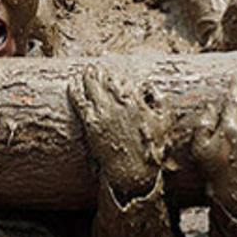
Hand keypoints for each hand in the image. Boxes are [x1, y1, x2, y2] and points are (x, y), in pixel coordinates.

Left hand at [68, 66, 169, 198]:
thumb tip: (147, 84)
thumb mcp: (165, 121)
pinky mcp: (91, 124)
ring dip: (87, 77)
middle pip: (105, 81)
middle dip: (100, 72)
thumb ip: (159, 99)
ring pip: (91, 87)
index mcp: (136, 101)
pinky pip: (80, 102)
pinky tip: (72, 85)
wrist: (133, 171)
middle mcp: (118, 104)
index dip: (116, 75)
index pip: (122, 81)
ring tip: (86, 70)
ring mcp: (103, 113)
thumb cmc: (151, 148)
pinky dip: (75, 91)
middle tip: (95, 66)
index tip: (112, 72)